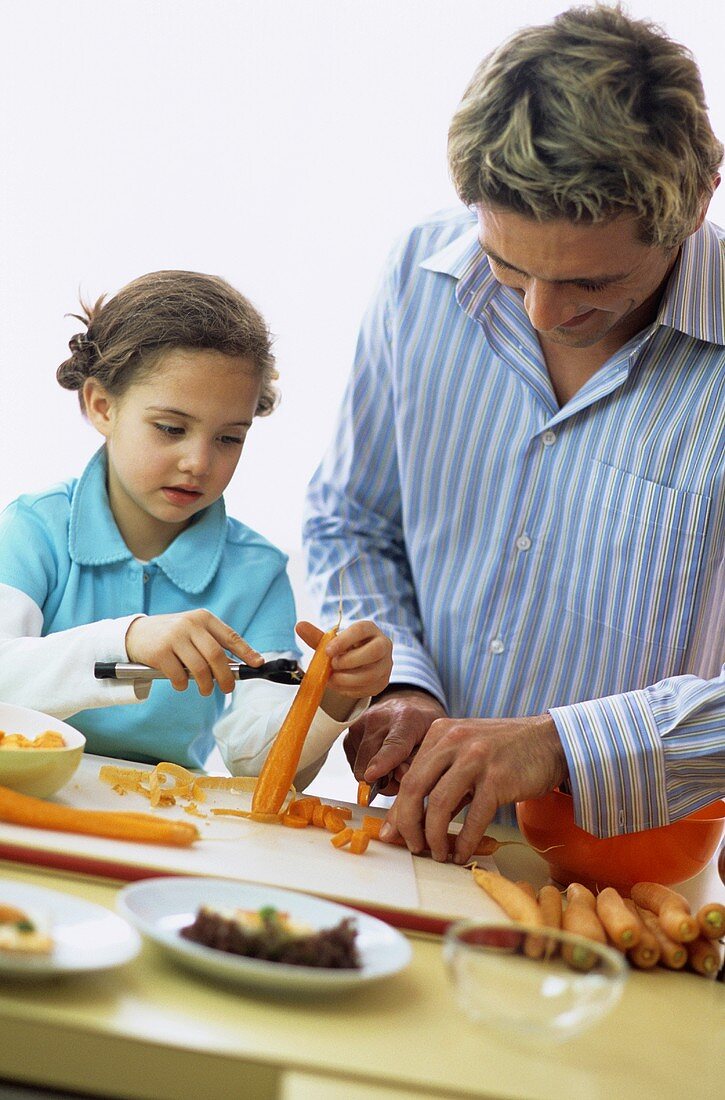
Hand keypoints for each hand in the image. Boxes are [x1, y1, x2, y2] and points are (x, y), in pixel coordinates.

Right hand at [125, 610, 262, 694]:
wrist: (135, 634)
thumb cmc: (171, 636)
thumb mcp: (193, 633)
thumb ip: (212, 645)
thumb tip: (236, 666)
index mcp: (203, 618)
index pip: (230, 636)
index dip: (246, 652)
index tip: (257, 664)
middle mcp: (190, 624)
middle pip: (216, 655)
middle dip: (226, 676)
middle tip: (227, 689)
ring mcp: (174, 637)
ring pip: (199, 668)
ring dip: (206, 685)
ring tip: (205, 690)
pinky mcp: (159, 651)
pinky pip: (178, 675)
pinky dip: (183, 685)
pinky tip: (182, 685)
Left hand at [295, 620, 392, 720]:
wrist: (356, 664)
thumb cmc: (344, 649)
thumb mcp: (331, 642)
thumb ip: (316, 636)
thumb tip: (299, 626)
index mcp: (369, 629)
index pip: (361, 630)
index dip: (344, 640)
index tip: (327, 651)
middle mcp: (383, 645)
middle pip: (375, 651)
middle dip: (350, 661)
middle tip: (333, 665)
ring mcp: (386, 665)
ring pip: (371, 674)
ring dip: (347, 679)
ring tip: (332, 678)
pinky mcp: (383, 682)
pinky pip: (368, 688)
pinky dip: (350, 689)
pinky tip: (340, 685)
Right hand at [343, 687, 445, 787]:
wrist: (406, 706)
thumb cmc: (423, 727)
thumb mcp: (432, 742)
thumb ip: (419, 761)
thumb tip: (399, 776)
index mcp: (406, 719)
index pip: (393, 745)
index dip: (382, 762)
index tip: (372, 775)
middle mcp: (378, 719)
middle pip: (370, 763)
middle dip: (384, 781)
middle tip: (401, 774)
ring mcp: (360, 725)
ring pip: (360, 769)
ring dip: (375, 776)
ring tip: (392, 762)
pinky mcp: (348, 734)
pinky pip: (354, 766)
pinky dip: (367, 768)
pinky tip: (379, 756)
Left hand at [379, 714, 567, 863]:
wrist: (549, 741)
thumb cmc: (504, 753)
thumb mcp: (465, 757)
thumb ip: (439, 784)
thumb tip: (409, 822)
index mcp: (440, 734)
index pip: (408, 776)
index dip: (397, 810)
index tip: (393, 835)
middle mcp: (453, 740)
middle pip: (414, 788)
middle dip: (408, 824)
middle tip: (413, 847)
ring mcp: (476, 758)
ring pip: (439, 804)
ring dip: (434, 836)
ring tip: (438, 853)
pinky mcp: (498, 778)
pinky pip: (473, 817)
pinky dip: (464, 840)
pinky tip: (462, 854)